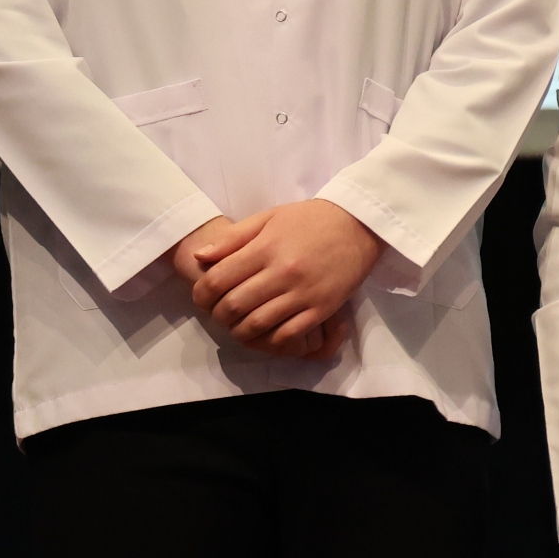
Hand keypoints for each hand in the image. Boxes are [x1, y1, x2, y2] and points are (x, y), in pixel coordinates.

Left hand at [174, 198, 385, 354]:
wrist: (358, 225)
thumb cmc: (310, 219)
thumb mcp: (268, 217)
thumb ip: (233, 238)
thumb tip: (200, 257)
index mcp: (265, 247)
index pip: (218, 279)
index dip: (201, 294)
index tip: (201, 298)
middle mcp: (282, 273)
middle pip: (234, 305)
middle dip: (217, 315)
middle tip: (217, 314)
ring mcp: (303, 293)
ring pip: (258, 324)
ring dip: (239, 330)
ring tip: (237, 326)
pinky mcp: (321, 309)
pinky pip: (288, 334)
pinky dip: (270, 340)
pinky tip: (264, 334)